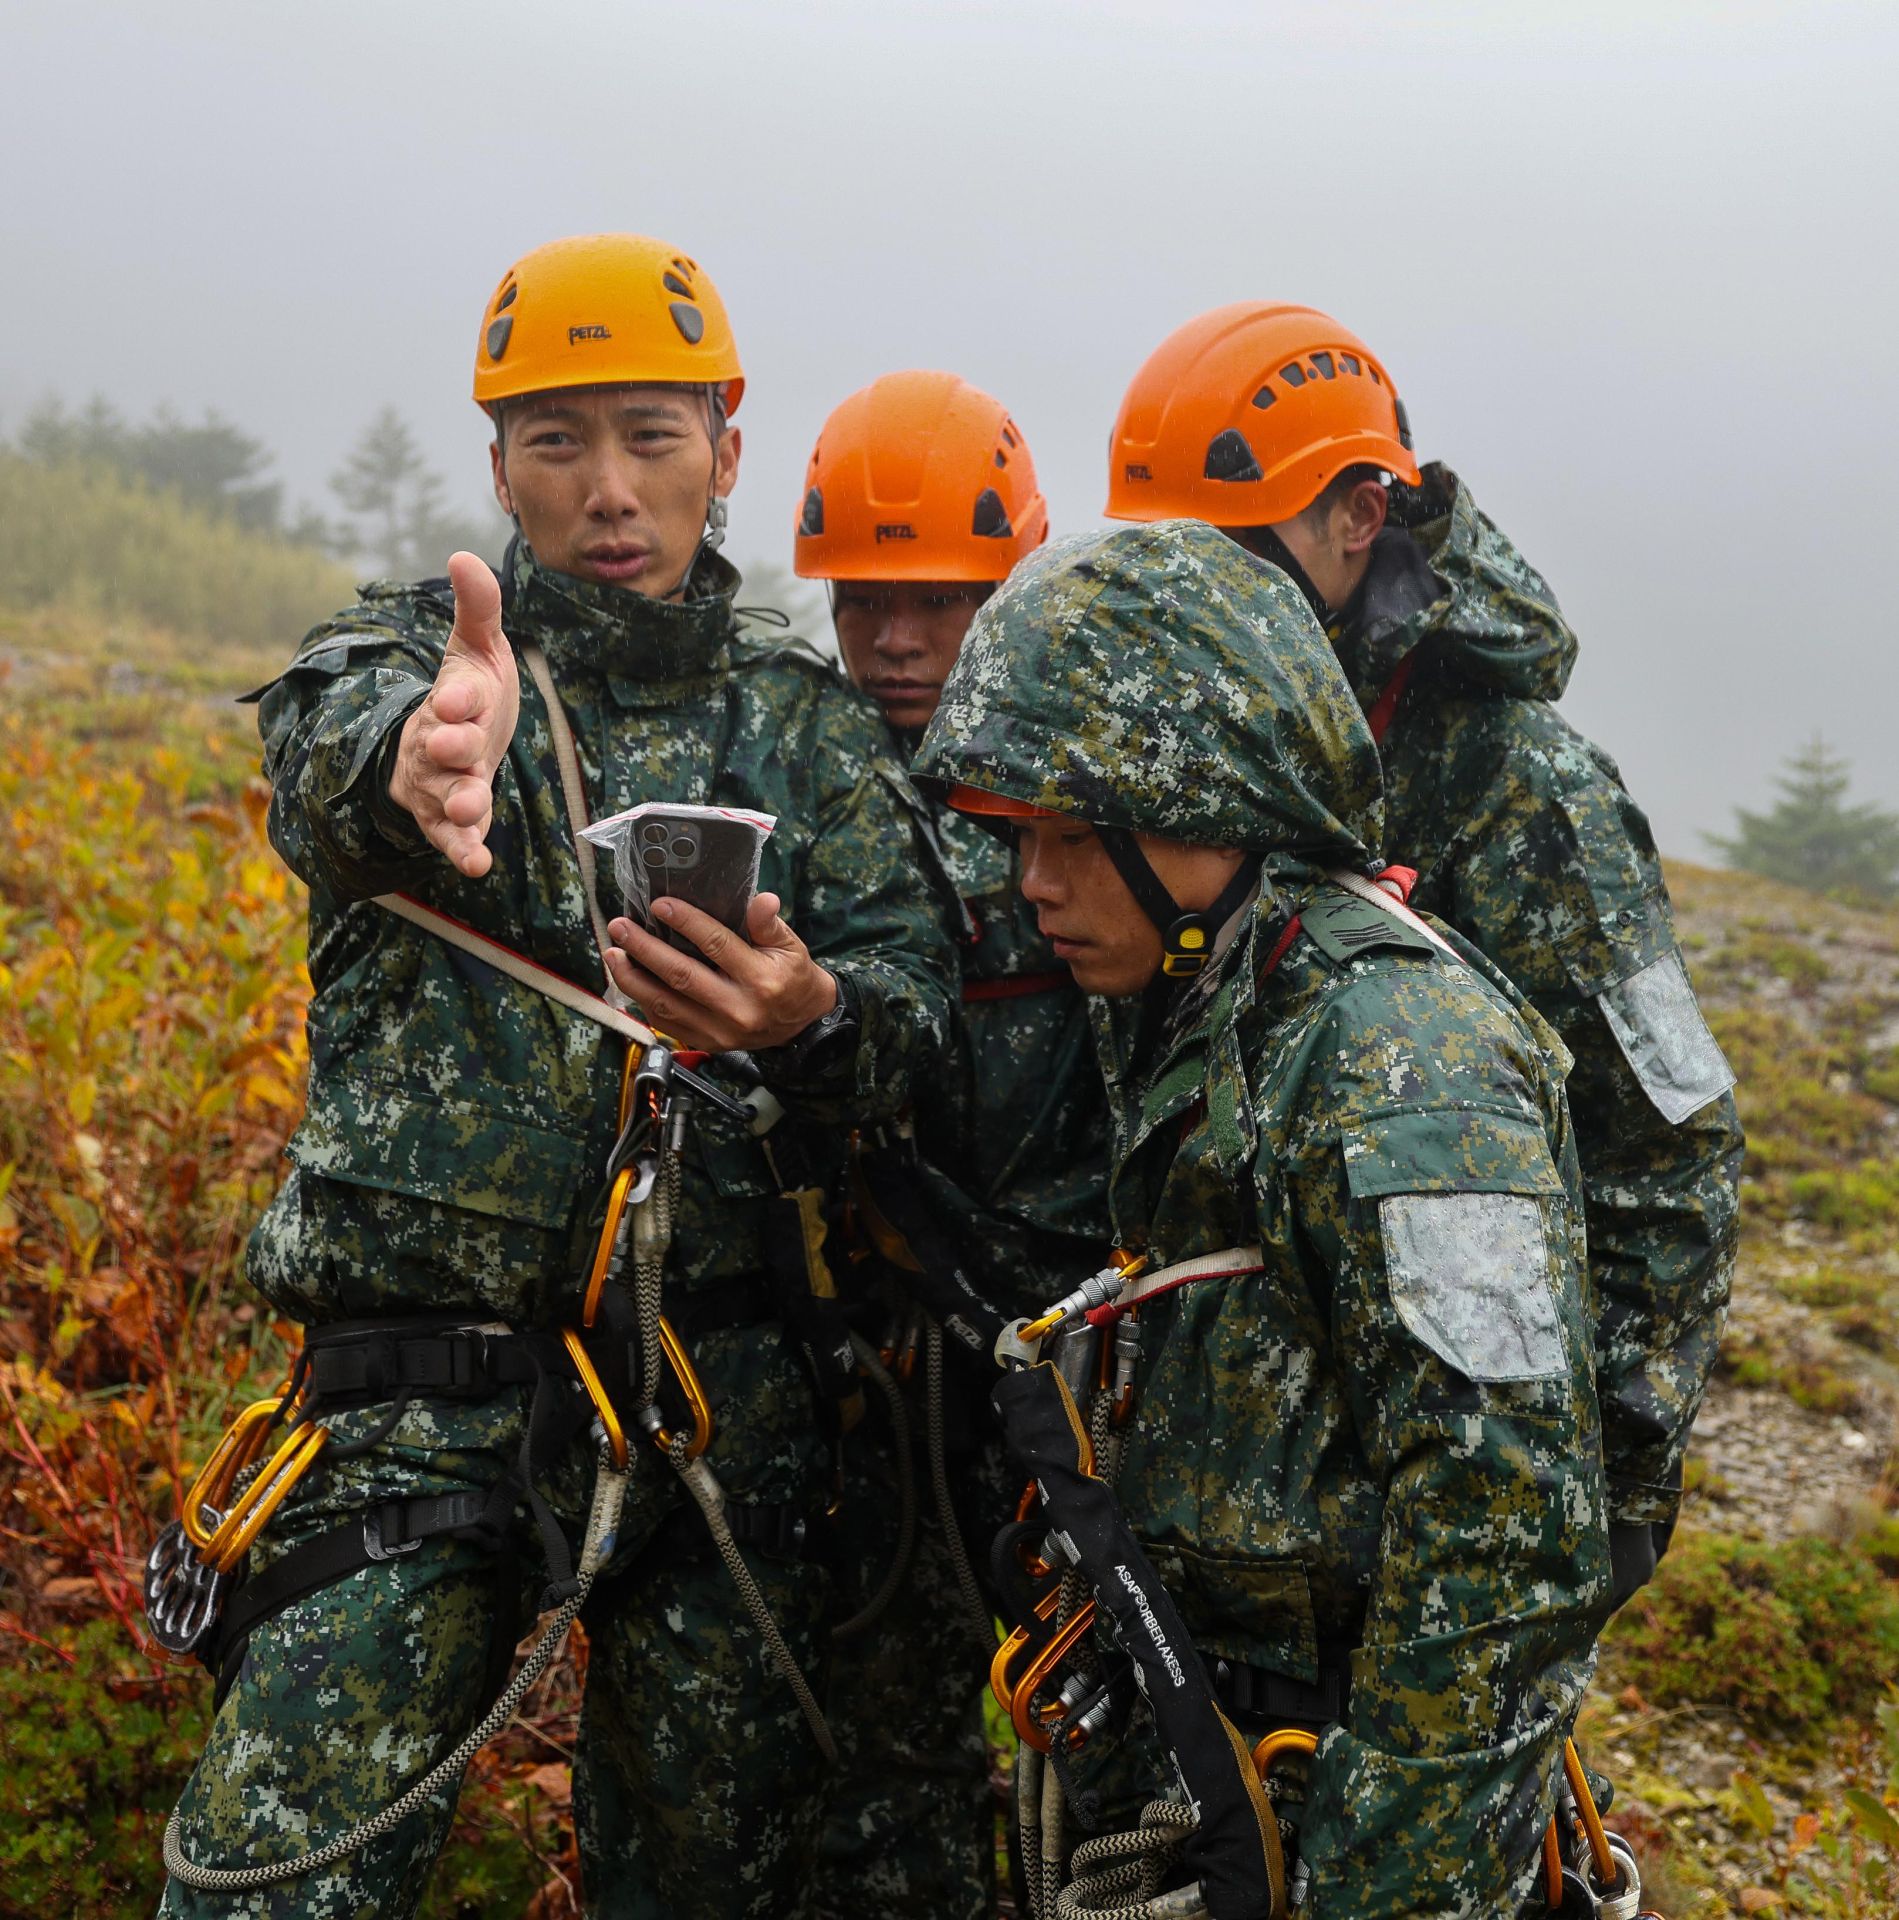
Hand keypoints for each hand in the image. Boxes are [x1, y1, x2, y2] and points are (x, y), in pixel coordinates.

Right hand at [387, 552, 520, 876]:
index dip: (457, 697)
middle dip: (448, 748)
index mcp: (450, 700)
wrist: (458, 739)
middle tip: (457, 746)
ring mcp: (442, 785)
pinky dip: (462, 852)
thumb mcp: (478, 648)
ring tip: (473, 810)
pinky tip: (477, 865)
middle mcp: (438, 744)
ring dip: (459, 804)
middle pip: (439, 748)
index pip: (451, 697)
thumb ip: (479, 608)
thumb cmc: (471, 691)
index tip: (462, 696)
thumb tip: (464, 555)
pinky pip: (451, 839)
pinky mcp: (450, 821)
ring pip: (444, 796)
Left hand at [605, 893, 839, 1052]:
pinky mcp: (707, 1042)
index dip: (686, 922)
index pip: (716, 945)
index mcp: (760, 980)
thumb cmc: (792, 977)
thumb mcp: (791, 946)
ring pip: (665, 1004)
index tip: (659, 904)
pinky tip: (629, 980)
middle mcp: (737, 1008)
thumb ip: (769, 923)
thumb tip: (761, 898)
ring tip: (613, 954)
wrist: (802, 1025)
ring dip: (633, 978)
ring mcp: (719, 1030)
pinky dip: (643, 1001)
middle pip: (681, 976)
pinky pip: (666, 1023)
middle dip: (644, 949)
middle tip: (620, 927)